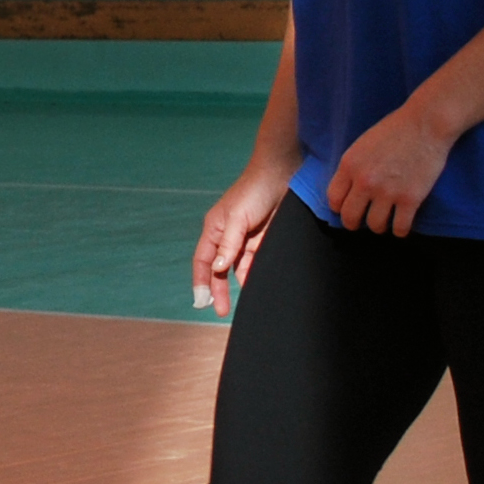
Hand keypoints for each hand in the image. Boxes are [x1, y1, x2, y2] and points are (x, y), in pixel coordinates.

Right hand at [192, 162, 289, 316]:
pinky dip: (256, 274)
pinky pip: (257, 262)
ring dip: (241, 283)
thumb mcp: (237, 218)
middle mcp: (228, 236)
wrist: (283, 172)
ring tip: (246, 301)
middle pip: (219, 269)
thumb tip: (218, 269)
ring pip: (240, 268)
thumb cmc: (254, 189)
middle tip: (222, 311)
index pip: (203, 261)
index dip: (201, 281)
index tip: (202, 302)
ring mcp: (246, 239)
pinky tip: (258, 284)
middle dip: (219, 290)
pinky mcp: (265, 239)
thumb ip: (228, 245)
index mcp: (214, 229)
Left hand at [327, 102, 453, 236]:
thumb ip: (353, 167)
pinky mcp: (410, 199)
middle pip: (350, 217)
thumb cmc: (395, 129)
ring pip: (375, 225)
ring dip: (379, 225)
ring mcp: (387, 192)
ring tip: (385, 220)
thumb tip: (349, 189)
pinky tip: (401, 225)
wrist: (425, 124)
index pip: (334, 199)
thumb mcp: (362, 145)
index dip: (340, 207)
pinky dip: (400, 230)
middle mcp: (365, 182)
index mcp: (349, 165)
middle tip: (362, 221)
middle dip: (354, 223)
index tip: (347, 208)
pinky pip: (400, 228)